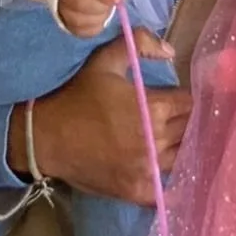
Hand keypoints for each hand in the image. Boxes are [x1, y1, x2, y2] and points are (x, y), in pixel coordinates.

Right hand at [13, 29, 190, 204]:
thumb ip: (139, 44)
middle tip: (174, 118)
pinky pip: (167, 191)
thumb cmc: (77, 96)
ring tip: (172, 142)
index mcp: (154, 108)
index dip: (184, 99)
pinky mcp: (136, 191)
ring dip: (181, 148)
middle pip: (189, 131)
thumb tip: (170, 52)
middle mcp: (157, 140)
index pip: (189, 104)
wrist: (46, 137)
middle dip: (185, 122)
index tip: (176, 98)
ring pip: (183, 159)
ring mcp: (147, 169)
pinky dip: (173, 183)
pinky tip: (171, 174)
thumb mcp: (104, 60)